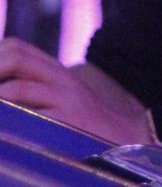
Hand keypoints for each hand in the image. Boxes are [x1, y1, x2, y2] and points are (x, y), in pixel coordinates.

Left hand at [0, 38, 148, 143]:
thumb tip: (0, 89)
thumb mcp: (59, 98)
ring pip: (19, 88)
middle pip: (17, 56)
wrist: (124, 139)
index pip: (17, 47)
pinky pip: (32, 115)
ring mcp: (67, 98)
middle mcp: (62, 78)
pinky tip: (5, 126)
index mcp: (56, 71)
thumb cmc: (83, 124)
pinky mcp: (70, 120)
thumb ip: (30, 88)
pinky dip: (8, 119)